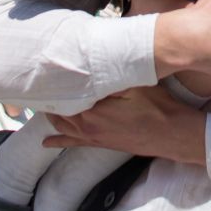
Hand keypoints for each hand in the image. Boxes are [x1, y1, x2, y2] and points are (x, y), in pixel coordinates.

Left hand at [45, 86, 203, 165]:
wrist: (172, 134)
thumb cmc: (156, 107)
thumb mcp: (134, 85)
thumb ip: (109, 77)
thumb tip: (86, 66)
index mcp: (91, 112)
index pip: (63, 96)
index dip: (53, 84)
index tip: (43, 72)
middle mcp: (86, 127)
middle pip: (58, 111)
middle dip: (49, 98)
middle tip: (38, 84)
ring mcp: (92, 137)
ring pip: (62, 125)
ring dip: (52, 114)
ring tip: (43, 102)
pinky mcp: (100, 143)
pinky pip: (72, 143)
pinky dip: (58, 140)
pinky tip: (46, 142)